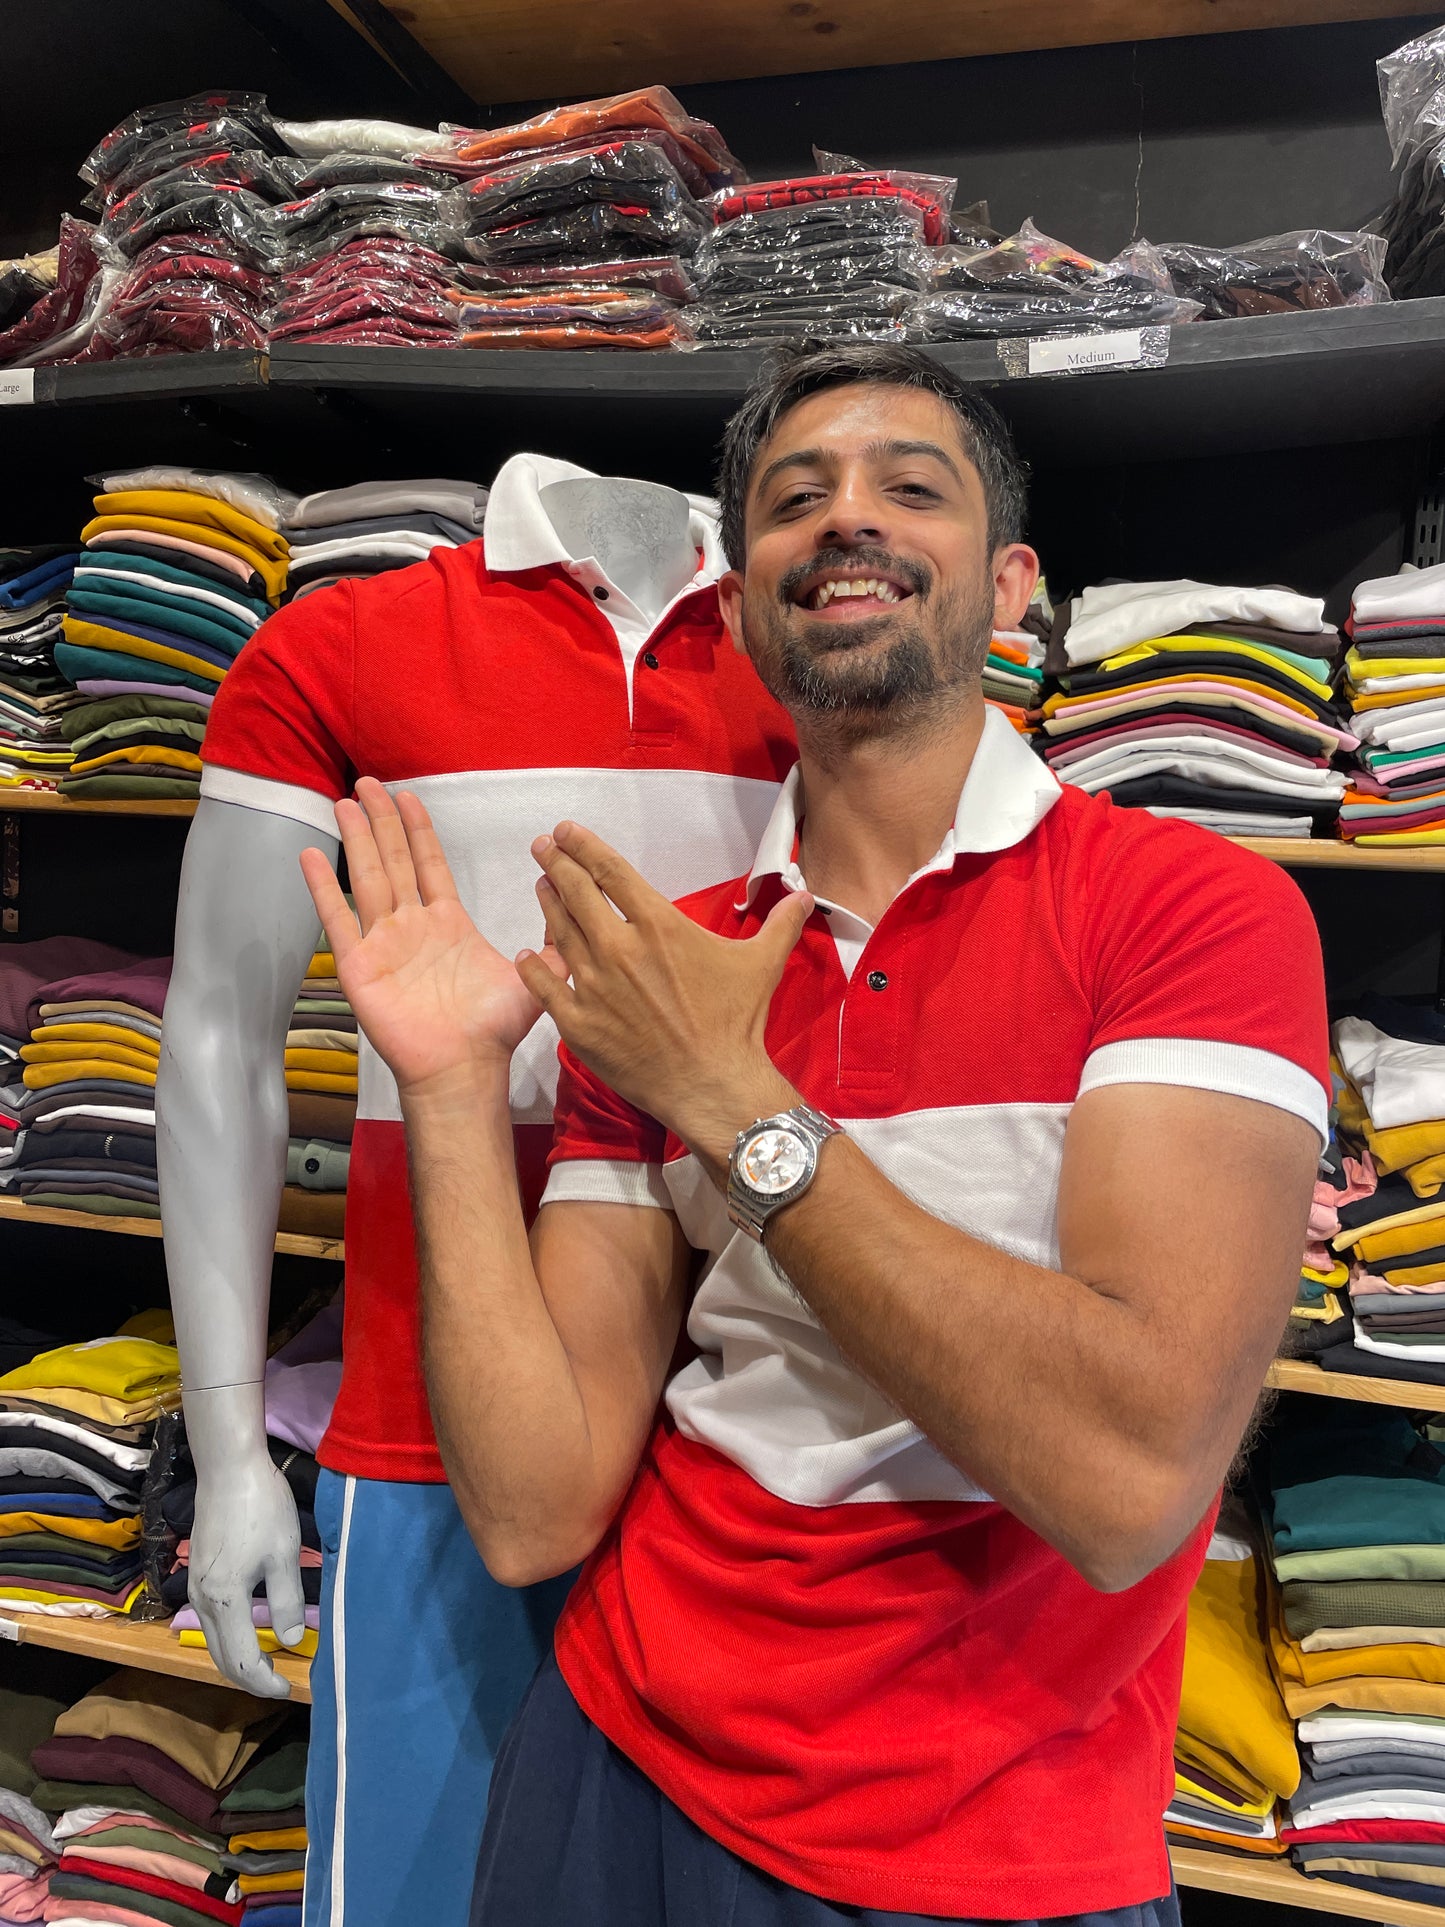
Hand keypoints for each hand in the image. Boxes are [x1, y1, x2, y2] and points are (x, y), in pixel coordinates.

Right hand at [187, 1453, 305, 1701]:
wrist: (228, 1468)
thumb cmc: (262, 1508)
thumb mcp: (284, 1555)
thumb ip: (287, 1602)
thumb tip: (292, 1640)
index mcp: (225, 1600)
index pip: (241, 1661)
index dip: (264, 1682)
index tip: (289, 1688)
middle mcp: (202, 1600)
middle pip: (221, 1657)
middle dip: (249, 1676)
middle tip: (279, 1681)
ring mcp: (196, 1587)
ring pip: (213, 1640)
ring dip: (238, 1657)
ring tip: (269, 1660)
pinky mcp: (197, 1573)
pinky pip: (211, 1620)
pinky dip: (230, 1636)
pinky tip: (252, 1628)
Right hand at [300, 778, 564, 1099]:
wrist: (464, 1068)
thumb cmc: (494, 1029)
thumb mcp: (533, 976)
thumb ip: (552, 943)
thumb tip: (569, 904)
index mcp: (447, 923)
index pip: (429, 864)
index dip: (418, 829)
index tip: (407, 795)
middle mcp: (411, 927)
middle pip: (393, 860)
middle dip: (381, 820)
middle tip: (367, 782)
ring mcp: (383, 943)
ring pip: (367, 878)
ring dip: (355, 839)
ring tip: (343, 802)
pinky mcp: (359, 966)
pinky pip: (338, 920)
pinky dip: (323, 888)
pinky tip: (311, 856)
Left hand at [516, 821, 808, 1164]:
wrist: (712, 1083)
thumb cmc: (736, 1023)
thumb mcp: (763, 964)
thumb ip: (780, 924)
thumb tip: (805, 895)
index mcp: (658, 925)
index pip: (611, 872)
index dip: (585, 846)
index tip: (567, 831)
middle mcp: (619, 948)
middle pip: (577, 893)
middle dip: (556, 864)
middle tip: (542, 847)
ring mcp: (594, 985)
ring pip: (559, 933)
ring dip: (547, 905)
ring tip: (540, 885)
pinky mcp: (579, 1023)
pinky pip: (546, 987)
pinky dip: (533, 968)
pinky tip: (525, 955)